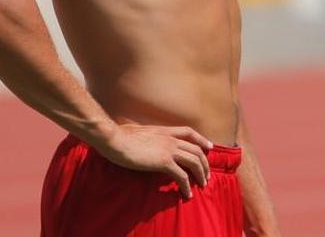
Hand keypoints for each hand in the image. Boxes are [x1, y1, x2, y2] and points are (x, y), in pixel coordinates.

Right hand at [95, 123, 214, 198]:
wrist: (115, 140)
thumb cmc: (120, 136)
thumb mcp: (139, 132)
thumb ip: (148, 136)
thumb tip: (145, 140)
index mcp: (165, 131)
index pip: (190, 132)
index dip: (202, 139)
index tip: (209, 147)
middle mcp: (171, 139)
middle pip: (197, 150)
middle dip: (205, 163)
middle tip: (206, 175)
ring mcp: (169, 150)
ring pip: (194, 162)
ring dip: (201, 174)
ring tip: (202, 185)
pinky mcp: (164, 162)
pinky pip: (181, 176)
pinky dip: (186, 186)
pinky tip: (186, 194)